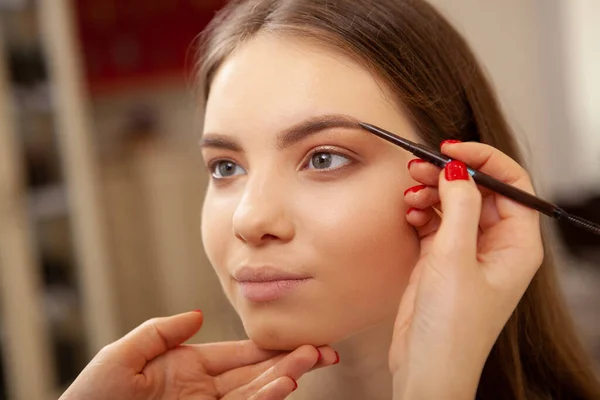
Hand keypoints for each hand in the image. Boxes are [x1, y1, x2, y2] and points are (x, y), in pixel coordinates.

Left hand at [60, 311, 336, 399]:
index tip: (302, 340)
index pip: (239, 355)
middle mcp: (204, 390)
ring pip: (254, 394)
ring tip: (309, 362)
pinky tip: (282, 386)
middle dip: (290, 362)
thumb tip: (199, 315)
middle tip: (322, 350)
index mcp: (189, 367)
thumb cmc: (91, 398)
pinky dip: (263, 399)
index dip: (270, 348)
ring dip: (283, 379)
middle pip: (256, 373)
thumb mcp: (122, 356)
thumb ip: (161, 331)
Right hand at [390, 142, 542, 398]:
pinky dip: (420, 212)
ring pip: (452, 204)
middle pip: (477, 191)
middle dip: (448, 175)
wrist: (424, 366)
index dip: (482, 159)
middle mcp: (495, 245)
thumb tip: (458, 168)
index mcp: (517, 244)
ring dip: (430, 192)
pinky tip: (408, 213)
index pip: (510, 184)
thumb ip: (459, 207)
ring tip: (409, 193)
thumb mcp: (455, 258)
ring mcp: (467, 252)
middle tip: (418, 168)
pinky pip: (434, 222)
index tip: (450, 148)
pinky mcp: (441, 259)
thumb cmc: (450, 327)